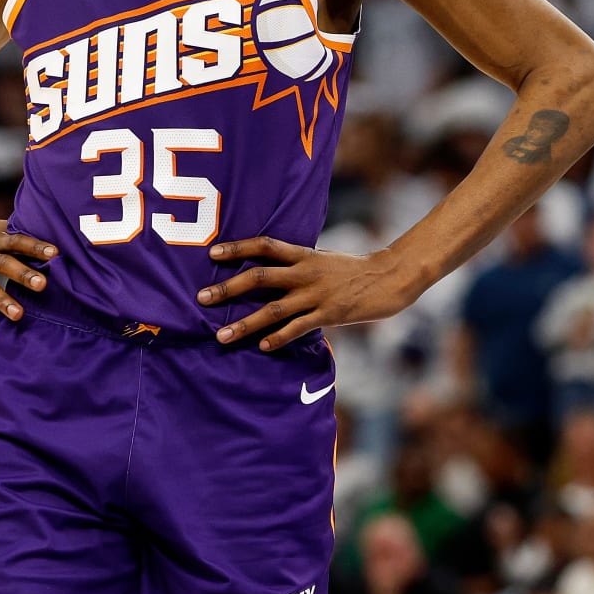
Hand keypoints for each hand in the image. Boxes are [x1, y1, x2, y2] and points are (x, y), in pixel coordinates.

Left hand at [198, 236, 422, 348]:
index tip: (212, 254)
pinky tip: (263, 347)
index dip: (238, 247)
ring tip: (221, 336)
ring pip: (273, 309)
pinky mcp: (330, 313)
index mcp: (305, 255)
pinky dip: (279, 337)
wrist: (392, 277)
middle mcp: (306, 272)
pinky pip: (299, 327)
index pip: (266, 246)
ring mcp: (317, 294)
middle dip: (228, 288)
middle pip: (260, 277)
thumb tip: (273, 276)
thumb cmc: (357, 270)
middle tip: (201, 298)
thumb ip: (300, 266)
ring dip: (245, 323)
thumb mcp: (325, 260)